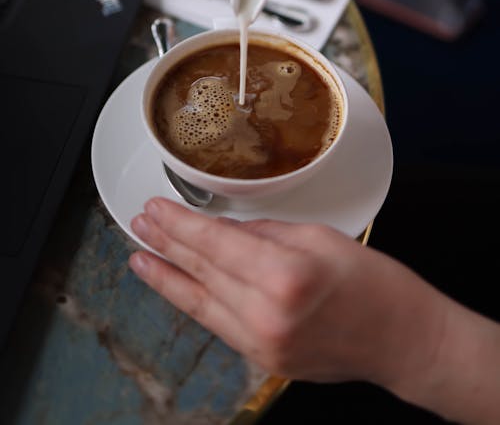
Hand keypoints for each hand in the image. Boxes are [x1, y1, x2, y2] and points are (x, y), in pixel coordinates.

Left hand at [129, 198, 445, 387]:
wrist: (401, 338)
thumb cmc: (373, 282)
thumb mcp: (320, 237)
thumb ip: (265, 233)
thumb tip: (226, 229)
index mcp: (285, 274)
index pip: (216, 243)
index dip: (180, 224)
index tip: (156, 208)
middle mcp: (267, 313)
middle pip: (202, 271)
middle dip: (166, 244)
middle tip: (140, 223)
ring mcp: (262, 343)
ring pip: (200, 303)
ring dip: (167, 277)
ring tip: (140, 256)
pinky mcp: (263, 359)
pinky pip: (217, 324)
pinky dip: (192, 303)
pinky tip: (175, 287)